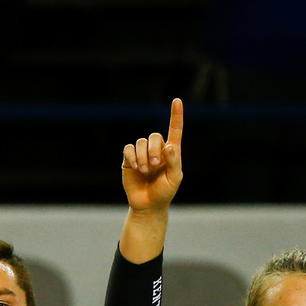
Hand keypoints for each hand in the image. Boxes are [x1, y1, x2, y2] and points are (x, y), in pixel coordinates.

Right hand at [122, 98, 183, 213]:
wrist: (147, 205)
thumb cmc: (164, 192)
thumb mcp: (175, 179)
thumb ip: (174, 162)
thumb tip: (169, 146)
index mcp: (171, 152)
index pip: (175, 130)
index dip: (176, 115)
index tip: (177, 100)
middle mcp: (156, 150)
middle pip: (154, 136)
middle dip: (153, 149)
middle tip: (154, 165)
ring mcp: (142, 154)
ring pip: (140, 142)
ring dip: (143, 155)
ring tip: (144, 170)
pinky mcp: (128, 160)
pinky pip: (128, 150)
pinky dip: (132, 156)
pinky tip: (135, 167)